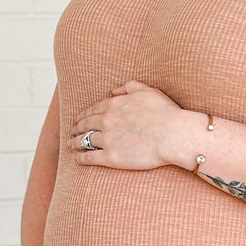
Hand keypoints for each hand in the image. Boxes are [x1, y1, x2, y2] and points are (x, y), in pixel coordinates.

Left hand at [67, 80, 192, 170]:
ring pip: (85, 140)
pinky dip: (81, 157)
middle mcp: (107, 120)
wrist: (174, 135)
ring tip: (71, 145)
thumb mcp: (149, 91)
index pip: (93, 110)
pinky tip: (77, 158)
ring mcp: (108, 139)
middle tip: (72, 131)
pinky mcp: (111, 157)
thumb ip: (130, 87)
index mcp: (115, 104)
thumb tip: (114, 90)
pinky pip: (90, 157)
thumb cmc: (166, 113)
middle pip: (86, 124)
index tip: (79, 119)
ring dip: (75, 142)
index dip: (84, 115)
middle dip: (77, 128)